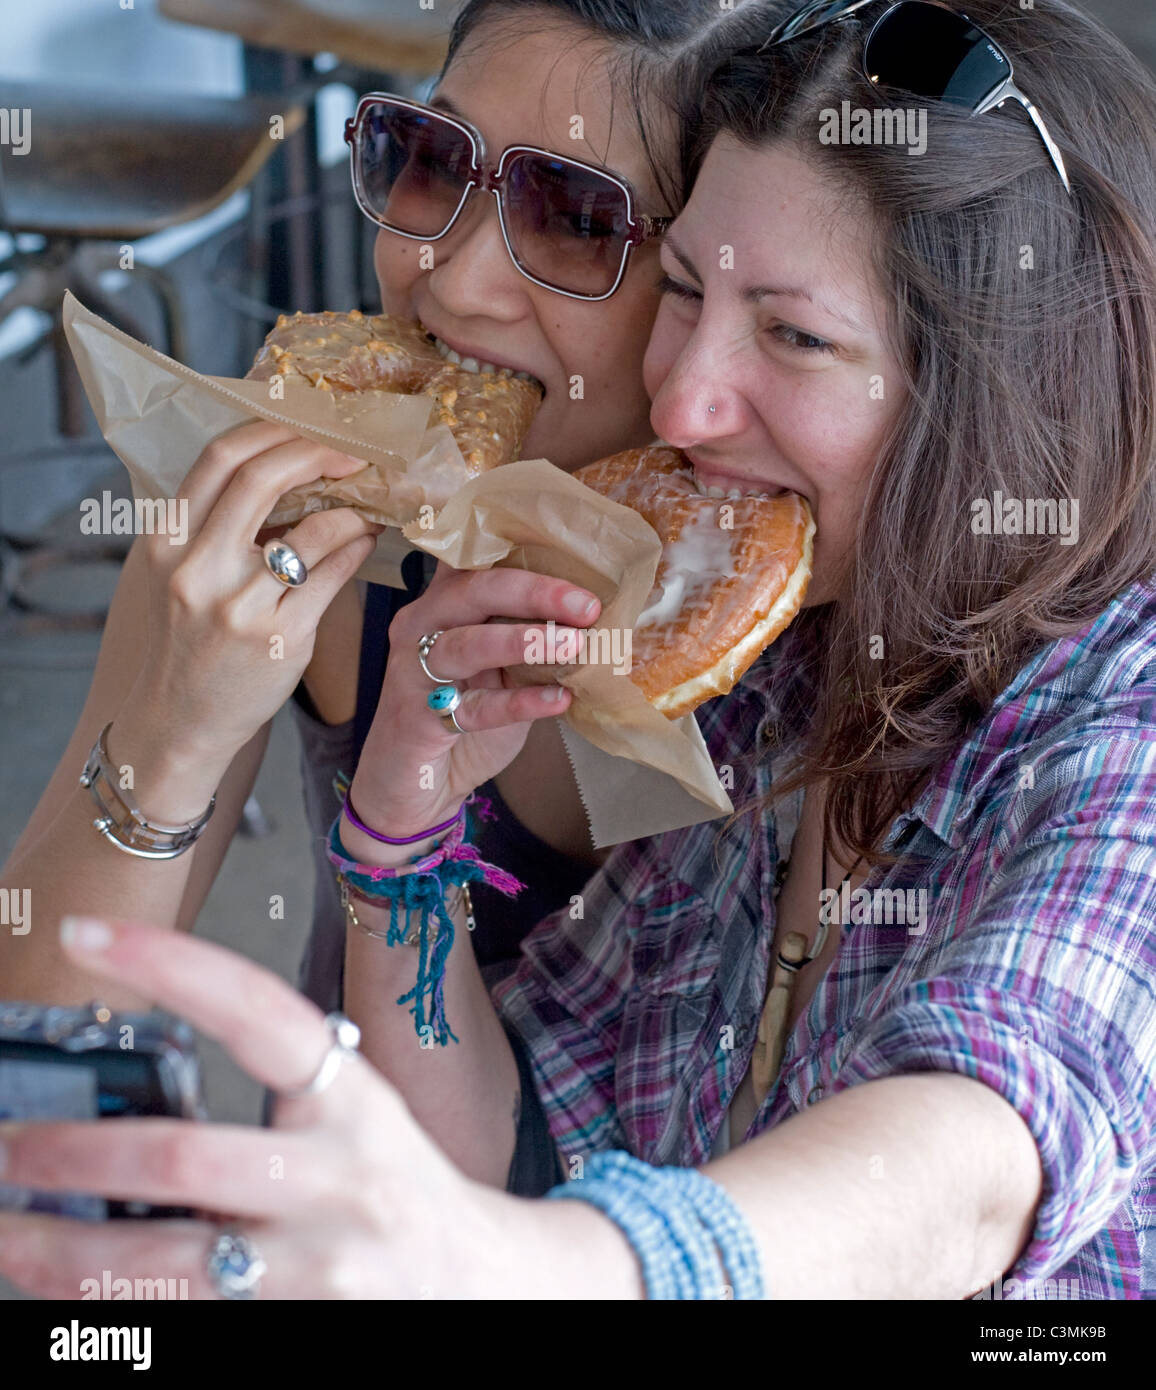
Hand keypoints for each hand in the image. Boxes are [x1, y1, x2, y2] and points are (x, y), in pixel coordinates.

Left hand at [0, 917, 571, 1299]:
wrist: (486, 1289)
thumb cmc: (400, 1192)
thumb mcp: (354, 1123)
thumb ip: (269, 1103)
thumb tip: (121, 1110)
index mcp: (353, 1103)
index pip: (261, 1013)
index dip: (174, 965)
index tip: (85, 938)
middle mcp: (341, 1183)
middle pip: (182, 1158)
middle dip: (69, 1155)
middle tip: (3, 1146)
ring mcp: (320, 1273)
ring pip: (162, 1265)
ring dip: (59, 1255)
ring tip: (3, 1234)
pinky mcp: (300, 1336)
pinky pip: (181, 1326)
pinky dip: (110, 1316)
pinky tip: (63, 1300)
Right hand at [120, 421, 383, 775]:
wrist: (180, 721)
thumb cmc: (190, 639)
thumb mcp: (183, 573)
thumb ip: (220, 522)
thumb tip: (296, 464)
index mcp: (167, 540)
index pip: (219, 458)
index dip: (272, 430)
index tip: (311, 425)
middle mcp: (196, 568)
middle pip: (262, 479)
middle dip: (318, 453)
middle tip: (355, 452)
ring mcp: (239, 606)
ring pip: (312, 530)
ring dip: (352, 509)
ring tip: (370, 505)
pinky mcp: (282, 639)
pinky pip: (334, 576)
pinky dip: (356, 549)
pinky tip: (366, 541)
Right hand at [348, 563, 601, 848]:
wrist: (412, 788)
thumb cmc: (460, 717)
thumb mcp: (500, 670)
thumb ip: (529, 639)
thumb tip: (594, 619)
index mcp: (442, 603)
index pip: (477, 559)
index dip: (523, 549)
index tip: (577, 552)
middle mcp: (421, 626)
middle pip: (474, 589)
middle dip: (536, 592)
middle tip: (587, 606)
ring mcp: (413, 671)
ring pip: (468, 643)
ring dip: (525, 642)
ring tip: (574, 647)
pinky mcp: (418, 719)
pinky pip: (474, 707)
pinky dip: (520, 702)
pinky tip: (558, 700)